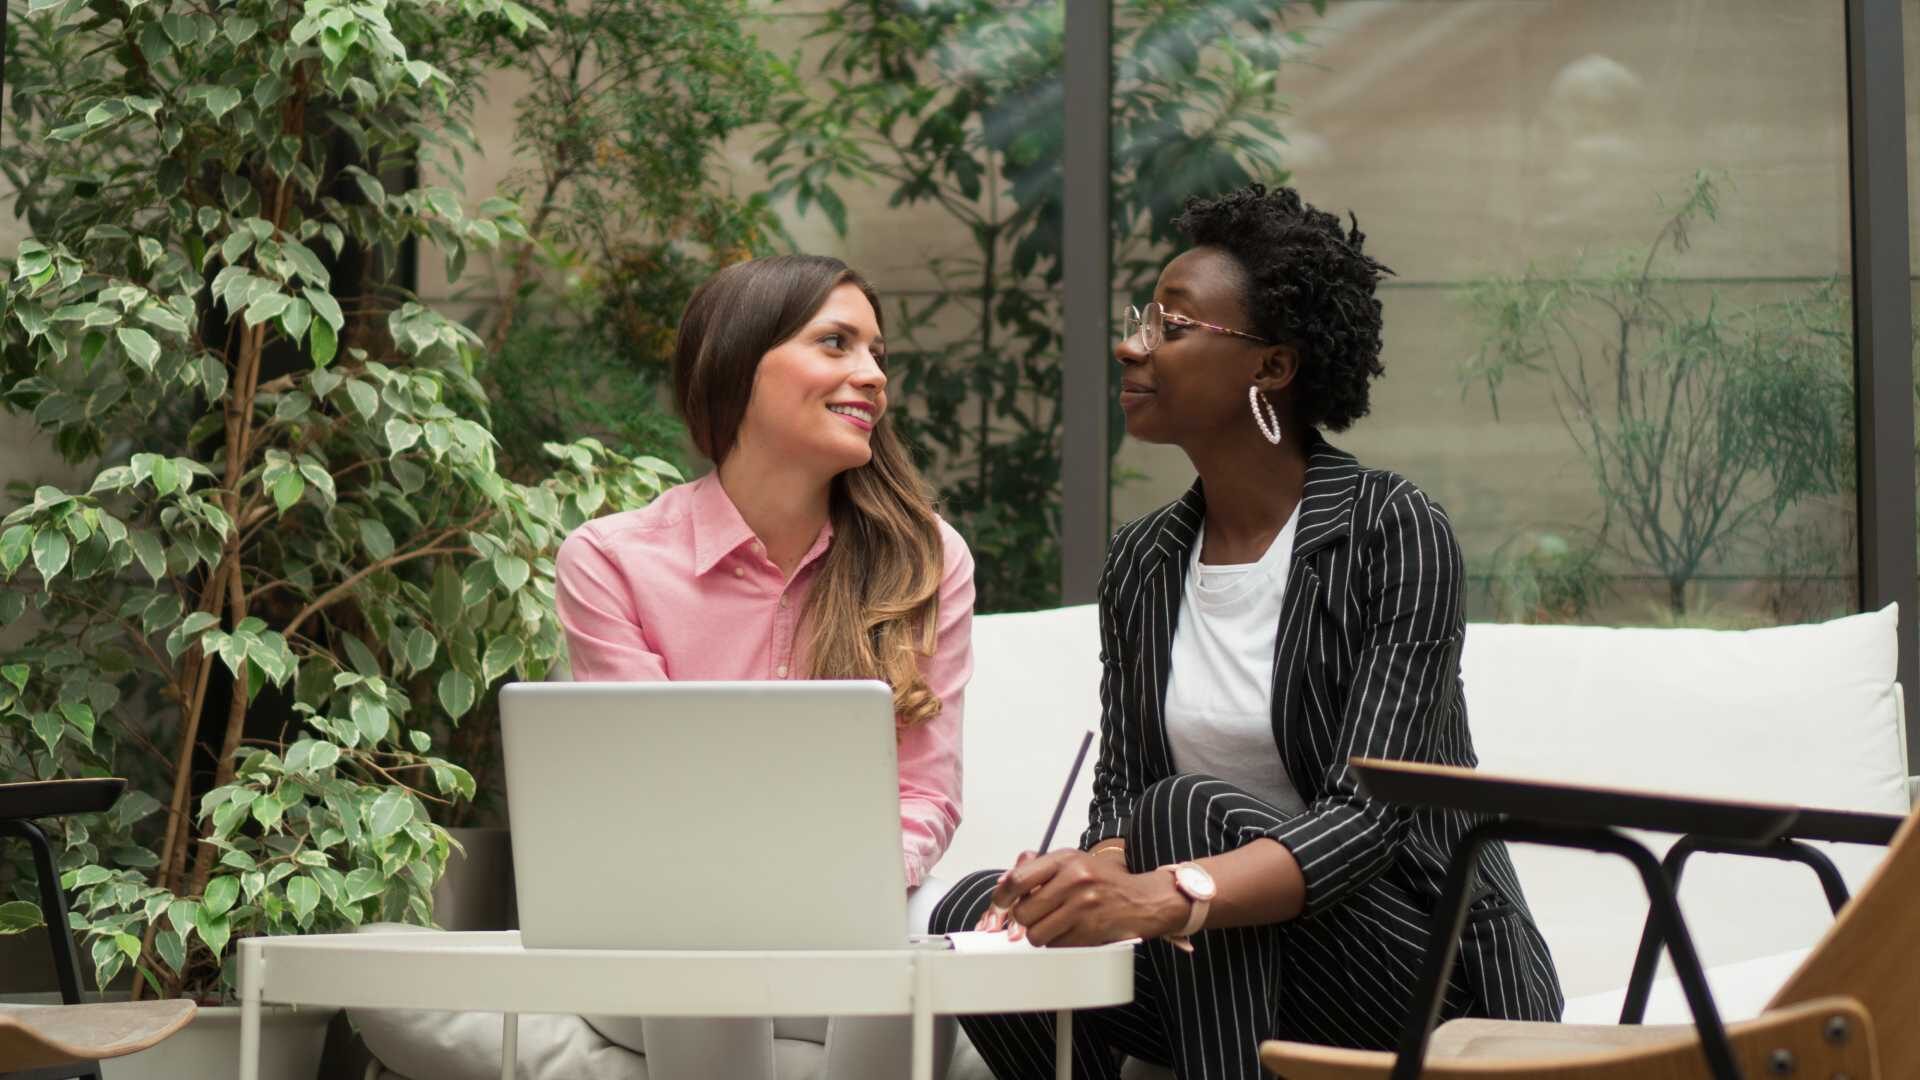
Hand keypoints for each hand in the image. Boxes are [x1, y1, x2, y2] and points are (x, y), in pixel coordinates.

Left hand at [973, 849, 1188, 947]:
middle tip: (1036, 917)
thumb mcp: (1072, 862)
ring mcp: (1083, 906)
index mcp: (1064, 859)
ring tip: (1057, 924)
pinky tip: (1072, 931)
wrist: (1142, 900)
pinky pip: (1056, 946)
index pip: (1017, 880)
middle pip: (1023, 912)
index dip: (1001, 899)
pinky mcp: (1090, 930)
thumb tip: (1002, 884)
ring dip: (1041, 935)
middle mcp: (1074, 879)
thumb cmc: (1103, 882)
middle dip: (1024, 920)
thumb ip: (1037, 870)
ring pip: (1036, 934)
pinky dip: (1059, 943)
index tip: (998, 910)